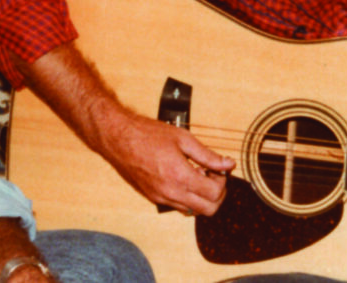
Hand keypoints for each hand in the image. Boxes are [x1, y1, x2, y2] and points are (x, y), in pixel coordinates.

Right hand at [97, 106, 234, 215]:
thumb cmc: (147, 134)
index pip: (215, 193)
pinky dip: (187, 197)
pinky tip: (183, 178)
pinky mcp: (153, 198)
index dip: (222, 181)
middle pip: (208, 210)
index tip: (218, 168)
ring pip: (193, 212)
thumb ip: (208, 155)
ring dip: (201, 197)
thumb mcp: (183, 139)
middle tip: (212, 175)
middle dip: (217, 194)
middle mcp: (170, 192)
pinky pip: (178, 207)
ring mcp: (160, 197)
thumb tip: (228, 164)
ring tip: (196, 175)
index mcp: (180, 176)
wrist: (118, 138)